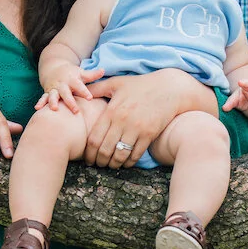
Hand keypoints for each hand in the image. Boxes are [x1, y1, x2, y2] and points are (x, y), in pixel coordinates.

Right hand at [36, 65, 104, 113]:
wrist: (54, 68)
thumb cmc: (71, 74)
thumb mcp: (81, 72)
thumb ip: (92, 74)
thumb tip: (103, 70)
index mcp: (72, 80)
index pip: (79, 86)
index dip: (84, 92)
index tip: (90, 98)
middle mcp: (62, 85)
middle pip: (66, 93)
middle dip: (70, 101)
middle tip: (76, 111)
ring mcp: (54, 89)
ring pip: (53, 96)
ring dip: (53, 102)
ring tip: (54, 109)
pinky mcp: (48, 93)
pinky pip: (43, 98)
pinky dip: (40, 102)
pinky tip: (37, 108)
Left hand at [84, 70, 212, 166]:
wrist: (168, 88)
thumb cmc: (140, 85)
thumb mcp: (117, 82)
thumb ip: (97, 88)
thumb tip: (79, 91)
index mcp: (111, 111)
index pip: (94, 138)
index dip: (89, 153)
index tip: (88, 158)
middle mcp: (122, 121)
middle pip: (105, 150)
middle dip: (99, 161)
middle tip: (97, 165)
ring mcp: (136, 129)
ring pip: (120, 155)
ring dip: (113, 164)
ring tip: (110, 165)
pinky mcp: (149, 134)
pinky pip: (136, 154)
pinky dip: (128, 162)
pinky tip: (125, 163)